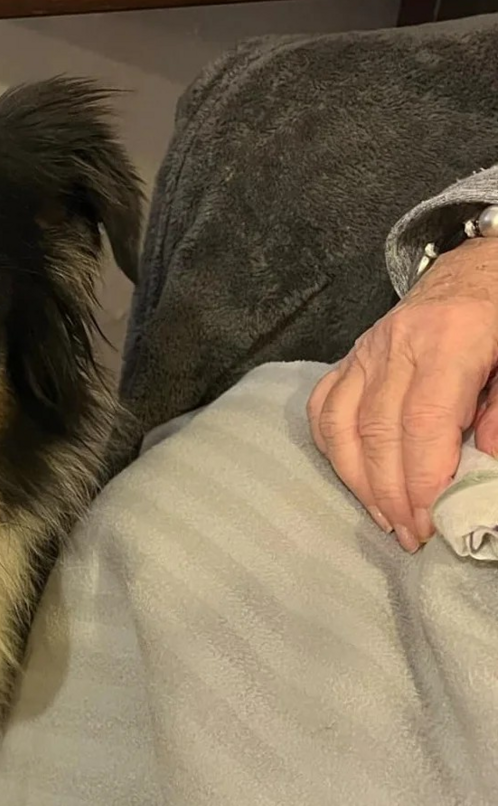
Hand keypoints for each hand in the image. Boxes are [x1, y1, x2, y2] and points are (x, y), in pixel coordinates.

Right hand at [307, 237, 497, 549]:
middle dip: (393, 494)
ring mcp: (365, 352)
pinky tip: (357, 480)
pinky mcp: (349, 360)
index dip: (424, 478)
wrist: (476, 270)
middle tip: (412, 535)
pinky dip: (334, 452)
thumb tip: (489, 460)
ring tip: (386, 518)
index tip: (433, 521)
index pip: (423, 421)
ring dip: (360, 482)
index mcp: (450, 339)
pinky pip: (323, 411)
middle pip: (379, 432)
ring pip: (343, 426)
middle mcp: (397, 344)